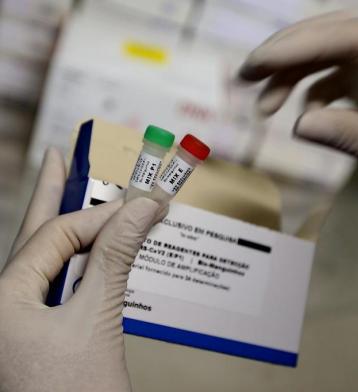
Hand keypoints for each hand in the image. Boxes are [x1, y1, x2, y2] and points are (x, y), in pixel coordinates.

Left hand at [0, 148, 166, 391]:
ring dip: (68, 223)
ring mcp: (21, 316)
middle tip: (60, 157)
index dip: (101, 216)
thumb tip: (141, 208)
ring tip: (68, 188)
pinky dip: (81, 255)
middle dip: (52, 193)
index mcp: (2, 300)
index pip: (56, 235)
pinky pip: (60, 278)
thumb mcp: (97, 320)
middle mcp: (5, 303)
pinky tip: (87, 243)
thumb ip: (116, 257)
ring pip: (48, 255)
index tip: (140, 205)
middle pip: (35, 233)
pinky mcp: (43, 328)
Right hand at [239, 11, 357, 174]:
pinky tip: (303, 117)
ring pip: (325, 55)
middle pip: (331, 35)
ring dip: (289, 77)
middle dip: (283, 53)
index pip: (350, 37)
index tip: (257, 65)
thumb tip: (300, 124)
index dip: (300, 45)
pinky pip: (332, 79)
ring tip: (263, 109)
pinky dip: (309, 94)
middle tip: (245, 76)